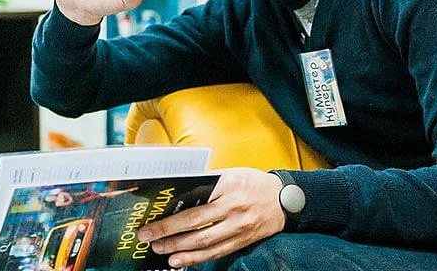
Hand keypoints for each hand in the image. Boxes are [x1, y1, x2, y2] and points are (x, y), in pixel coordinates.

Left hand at [137, 168, 285, 267]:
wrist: (287, 199)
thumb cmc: (254, 182)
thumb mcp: (232, 174)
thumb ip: (209, 186)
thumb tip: (179, 197)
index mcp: (228, 192)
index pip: (195, 211)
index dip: (171, 222)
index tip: (151, 225)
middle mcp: (234, 213)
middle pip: (197, 230)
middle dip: (169, 237)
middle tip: (149, 240)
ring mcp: (239, 230)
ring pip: (206, 245)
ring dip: (181, 251)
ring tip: (162, 253)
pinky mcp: (243, 241)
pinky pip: (217, 252)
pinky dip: (198, 259)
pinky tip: (182, 261)